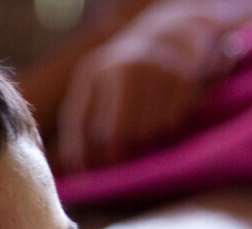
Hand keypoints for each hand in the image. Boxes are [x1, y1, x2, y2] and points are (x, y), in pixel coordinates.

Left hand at [53, 6, 235, 172]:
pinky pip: (168, 126)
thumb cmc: (132, 71)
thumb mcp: (101, 80)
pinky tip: (166, 114)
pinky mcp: (179, 80)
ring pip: (142, 134)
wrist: (175, 32)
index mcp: (93, 72)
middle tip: (119, 162)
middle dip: (113, 156)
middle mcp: (120, 70)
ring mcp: (151, 73)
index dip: (77, 152)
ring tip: (146, 128)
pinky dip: (166, 131)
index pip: (77, 121)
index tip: (83, 173)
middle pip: (110, 134)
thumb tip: (72, 167)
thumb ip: (84, 115)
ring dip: (144, 143)